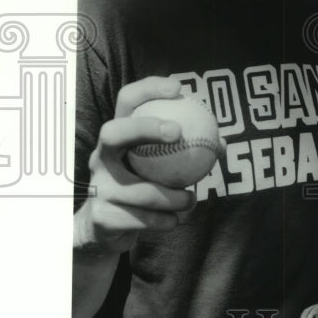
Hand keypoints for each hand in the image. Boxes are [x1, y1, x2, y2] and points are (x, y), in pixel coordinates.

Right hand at [74, 76, 199, 255]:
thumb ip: (184, 151)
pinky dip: (165, 220)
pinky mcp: (102, 217)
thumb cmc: (140, 187)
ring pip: (141, 190)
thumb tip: (220, 143)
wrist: (104, 229)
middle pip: (113, 133)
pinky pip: (143, 219)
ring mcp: (98, 187)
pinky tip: (175, 220)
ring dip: (173, 197)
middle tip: (177, 132)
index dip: (148, 89)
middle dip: (144, 127)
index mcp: (116, 138)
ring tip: (191, 199)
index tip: (178, 88)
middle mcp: (100, 157)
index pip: (126, 102)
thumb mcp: (158, 166)